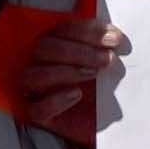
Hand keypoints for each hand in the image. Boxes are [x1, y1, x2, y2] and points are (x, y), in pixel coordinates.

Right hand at [24, 18, 122, 146]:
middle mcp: (40, 65)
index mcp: (56, 46)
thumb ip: (107, 48)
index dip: (87, 31)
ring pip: (32, 76)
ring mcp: (35, 91)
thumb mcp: (108, 63)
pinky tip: (76, 94)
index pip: (60, 30)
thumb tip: (116, 36)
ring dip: (66, 71)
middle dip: (79, 51)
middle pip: (44, 48)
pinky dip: (55, 101)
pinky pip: (36, 109)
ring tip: (94, 73)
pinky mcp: (39, 116)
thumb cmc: (104, 85)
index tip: (114, 40)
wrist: (106, 118)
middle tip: (107, 59)